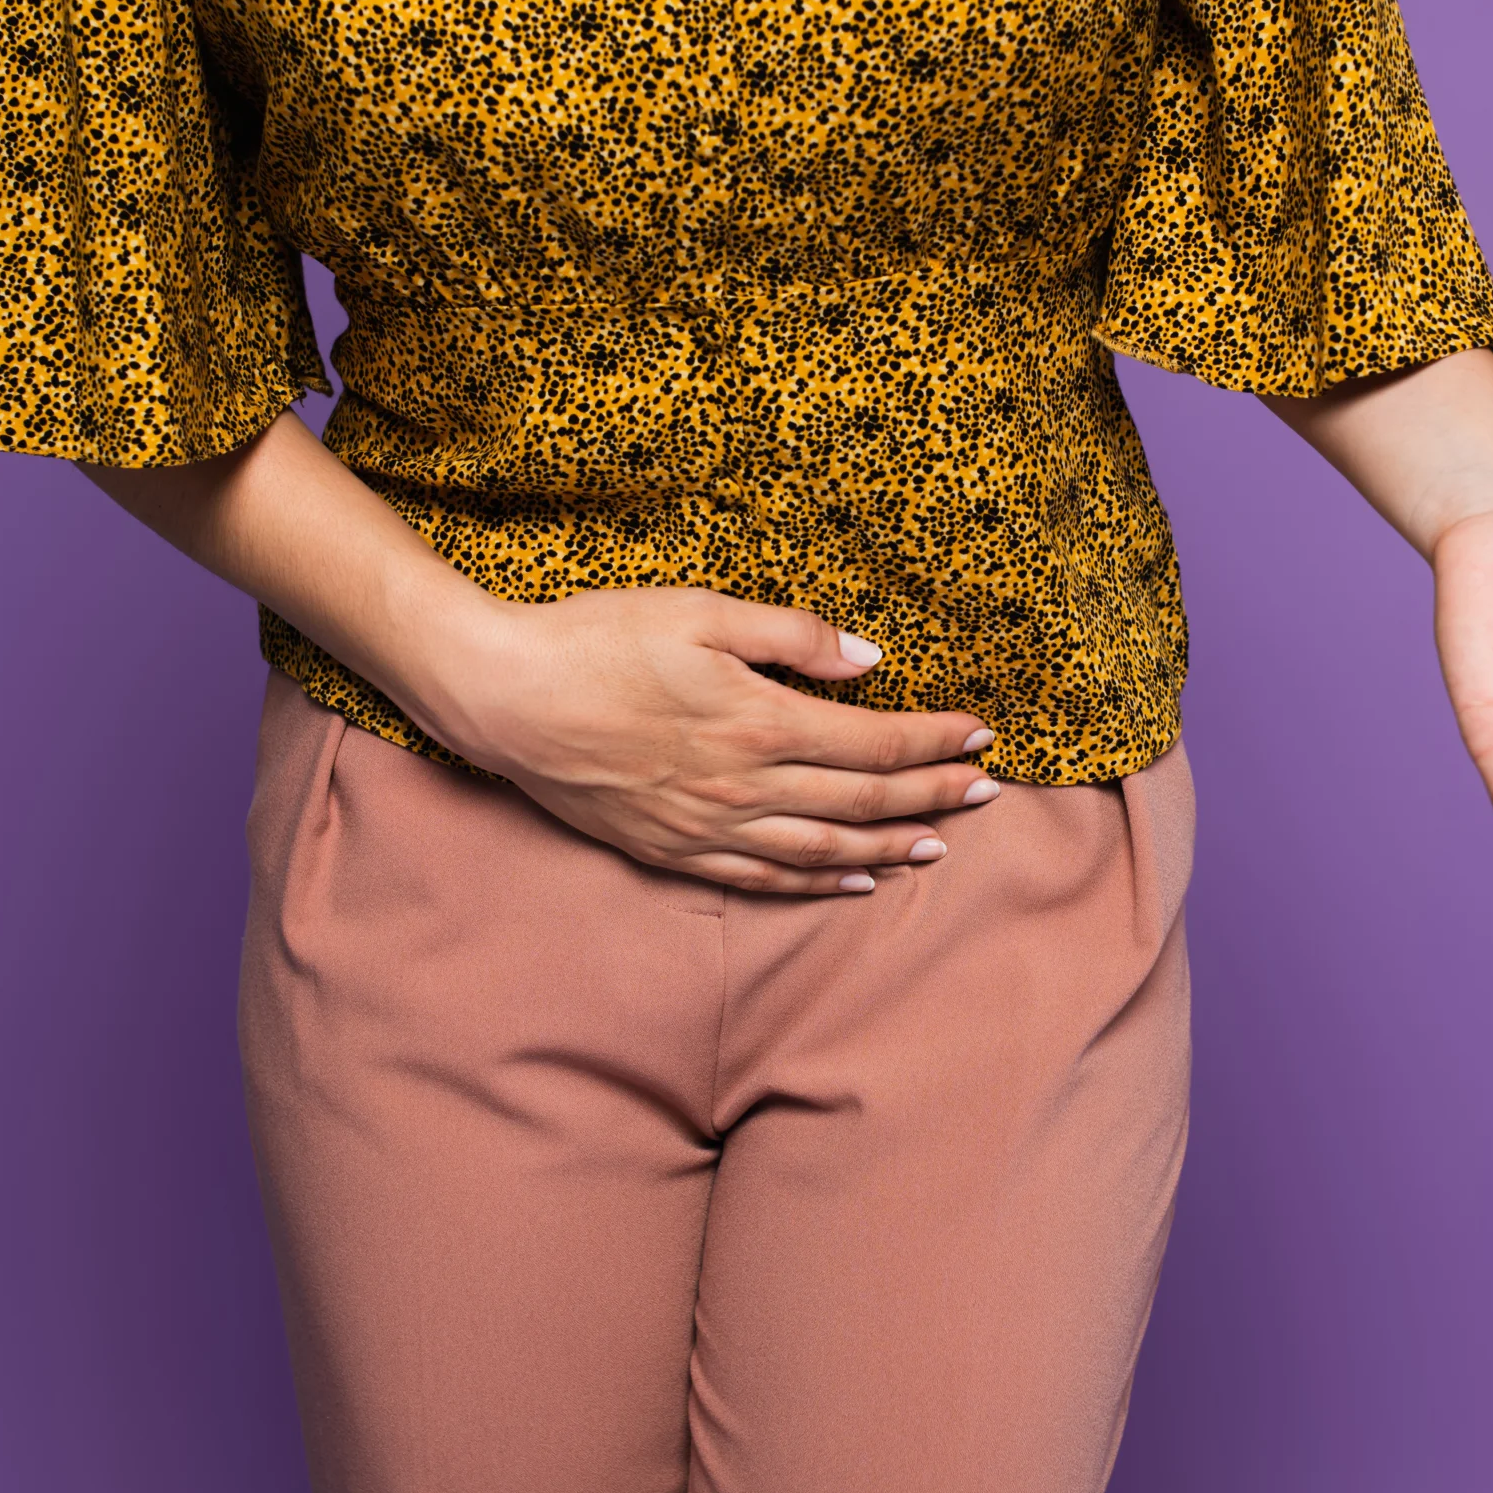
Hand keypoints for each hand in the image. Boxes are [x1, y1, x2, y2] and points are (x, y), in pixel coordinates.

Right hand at [406, 587, 1000, 893]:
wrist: (504, 696)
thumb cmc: (597, 639)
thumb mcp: (700, 610)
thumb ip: (793, 635)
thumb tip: (870, 662)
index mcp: (759, 720)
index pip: (875, 741)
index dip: (936, 742)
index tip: (982, 737)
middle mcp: (744, 786)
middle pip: (864, 799)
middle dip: (933, 796)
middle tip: (988, 794)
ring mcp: (708, 826)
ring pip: (824, 847)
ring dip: (890, 847)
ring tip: (940, 846)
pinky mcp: (672, 849)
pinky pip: (763, 877)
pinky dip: (817, 881)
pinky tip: (852, 880)